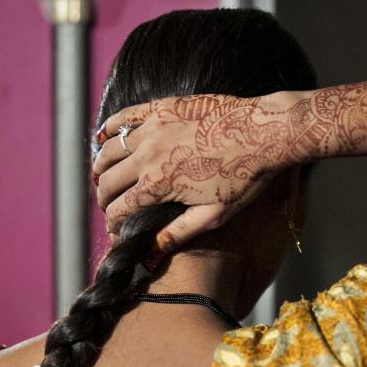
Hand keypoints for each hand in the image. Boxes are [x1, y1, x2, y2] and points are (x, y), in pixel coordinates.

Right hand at [91, 91, 302, 256]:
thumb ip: (177, 234)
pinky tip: (103, 138)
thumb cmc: (244, 177)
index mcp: (158, 185)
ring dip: (101, 167)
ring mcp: (152, 129)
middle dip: (103, 198)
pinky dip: (108, 129)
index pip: (119, 209)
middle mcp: (148, 156)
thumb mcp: (213, 215)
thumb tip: (149, 259)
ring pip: (109, 150)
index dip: (112, 223)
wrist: (264, 133)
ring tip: (103, 177)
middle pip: (107, 180)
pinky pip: (123, 117)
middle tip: (108, 205)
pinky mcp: (161, 108)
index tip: (115, 230)